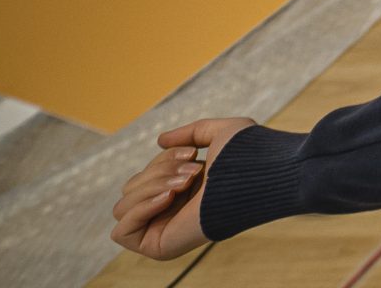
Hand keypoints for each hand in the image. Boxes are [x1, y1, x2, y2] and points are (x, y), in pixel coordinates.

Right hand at [110, 116, 253, 258]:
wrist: (259, 176)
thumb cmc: (246, 155)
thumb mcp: (218, 133)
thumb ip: (190, 134)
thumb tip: (161, 140)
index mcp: (181, 190)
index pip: (143, 176)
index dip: (162, 160)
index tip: (193, 155)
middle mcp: (170, 211)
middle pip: (130, 188)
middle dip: (157, 173)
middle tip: (193, 173)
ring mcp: (163, 229)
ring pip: (122, 205)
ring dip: (151, 187)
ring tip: (186, 185)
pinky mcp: (158, 246)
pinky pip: (121, 232)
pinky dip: (140, 209)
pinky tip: (169, 199)